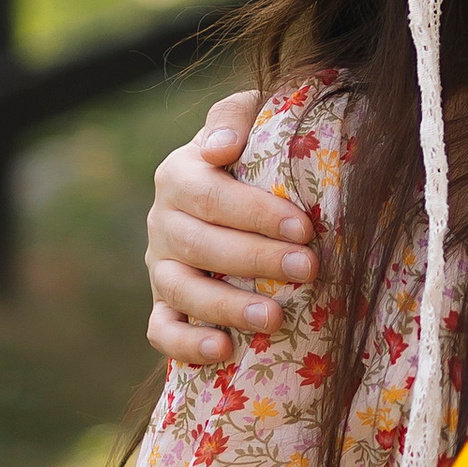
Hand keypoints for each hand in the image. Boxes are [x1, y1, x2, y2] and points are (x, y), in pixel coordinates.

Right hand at [147, 94, 315, 368]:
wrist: (240, 191)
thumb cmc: (255, 151)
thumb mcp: (251, 118)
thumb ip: (235, 117)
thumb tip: (221, 147)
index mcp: (178, 175)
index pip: (210, 195)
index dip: (255, 214)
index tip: (304, 227)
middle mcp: (162, 222)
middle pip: (200, 245)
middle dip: (256, 260)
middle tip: (308, 269)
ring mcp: (159, 267)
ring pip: (180, 290)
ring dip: (226, 307)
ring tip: (274, 318)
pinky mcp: (163, 305)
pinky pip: (161, 330)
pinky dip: (185, 344)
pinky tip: (223, 350)